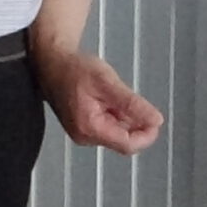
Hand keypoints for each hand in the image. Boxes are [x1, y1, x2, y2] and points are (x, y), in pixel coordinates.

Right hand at [35, 48, 164, 154]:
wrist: (51, 62)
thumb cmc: (75, 69)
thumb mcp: (108, 82)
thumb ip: (132, 104)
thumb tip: (156, 120)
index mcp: (90, 128)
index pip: (128, 145)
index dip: (147, 135)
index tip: (155, 119)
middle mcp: (84, 136)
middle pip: (123, 140)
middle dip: (133, 122)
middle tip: (128, 97)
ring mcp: (82, 134)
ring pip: (117, 134)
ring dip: (123, 117)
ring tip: (112, 95)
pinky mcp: (82, 128)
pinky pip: (108, 128)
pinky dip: (114, 115)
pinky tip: (106, 98)